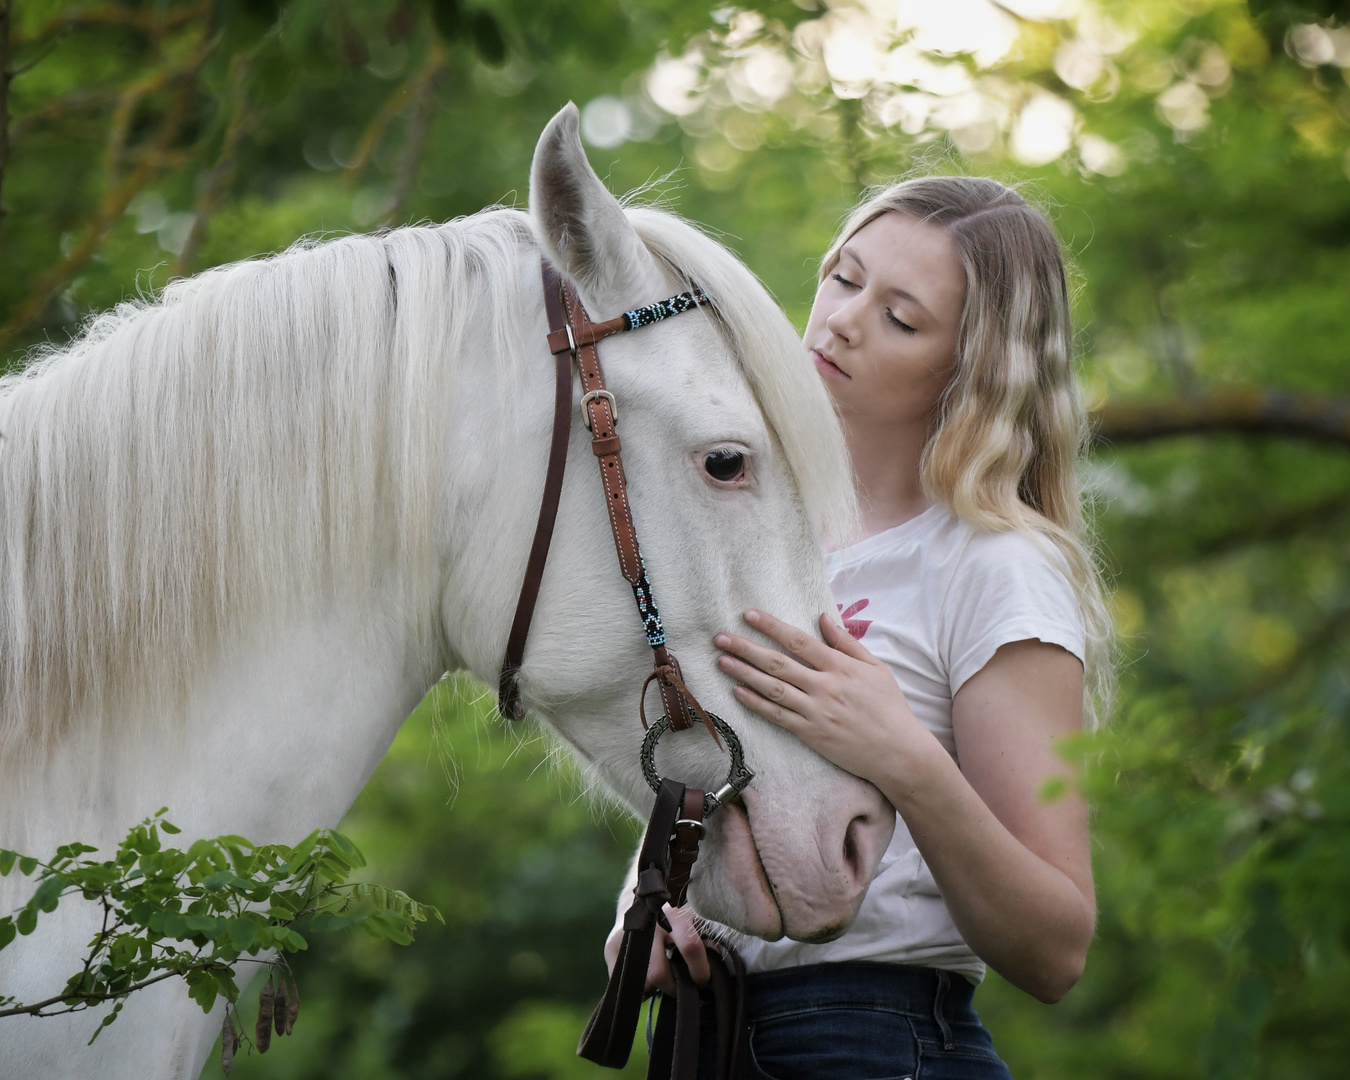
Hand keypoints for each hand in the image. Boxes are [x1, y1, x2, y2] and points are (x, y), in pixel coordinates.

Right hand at [603, 903, 709, 995]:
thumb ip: (707, 940)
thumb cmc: (679, 914)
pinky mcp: (611, 947)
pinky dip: (639, 986)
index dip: (700, 971)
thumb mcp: (696, 919)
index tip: (703, 981)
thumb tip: (717, 967)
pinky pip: (626, 983)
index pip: (690, 947)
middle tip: (682, 988)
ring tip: (665, 977)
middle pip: (658, 973)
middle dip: (674, 988)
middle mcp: (647, 922)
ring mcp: (625, 934)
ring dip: (655, 987)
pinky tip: (648, 974)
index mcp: (675, 912)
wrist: (643, 895)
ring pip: (641, 982)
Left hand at [714, 609, 919, 785]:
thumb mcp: (875, 668)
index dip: (771, 626)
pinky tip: (739, 692)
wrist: (897, 751)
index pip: (798, 641)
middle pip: (777, 663)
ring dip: (744, 673)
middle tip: (720, 637)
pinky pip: (777, 716)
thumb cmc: (889, 707)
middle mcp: (824, 687)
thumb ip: (847, 643)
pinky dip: (756, 703)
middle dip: (746, 648)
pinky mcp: (810, 733)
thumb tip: (824, 618)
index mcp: (840, 667)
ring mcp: (815, 711)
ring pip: (772, 688)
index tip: (748, 615)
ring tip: (722, 661)